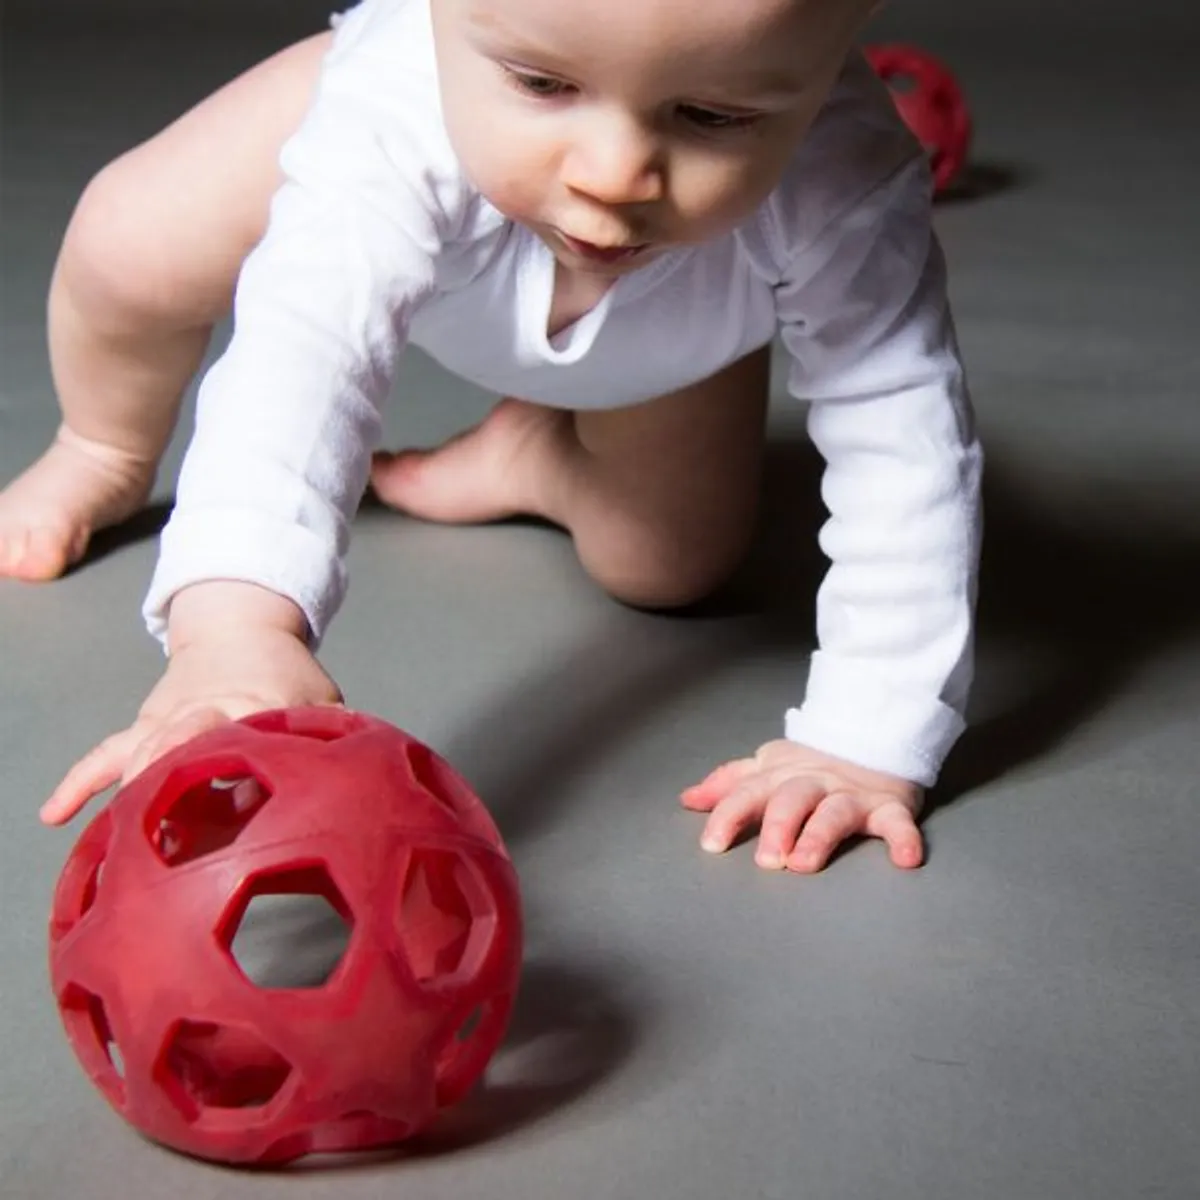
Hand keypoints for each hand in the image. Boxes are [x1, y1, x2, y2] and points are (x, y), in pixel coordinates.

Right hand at [39, 586, 341, 824]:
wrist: (240, 627)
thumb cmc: (287, 676)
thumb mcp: (320, 702)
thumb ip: (328, 745)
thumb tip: (334, 797)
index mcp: (258, 701)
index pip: (251, 730)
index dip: (246, 758)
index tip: (245, 798)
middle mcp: (207, 708)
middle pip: (184, 736)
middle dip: (173, 773)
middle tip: (166, 818)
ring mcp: (169, 717)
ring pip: (142, 748)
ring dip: (132, 788)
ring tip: (123, 837)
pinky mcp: (145, 725)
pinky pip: (106, 754)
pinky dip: (80, 782)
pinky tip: (54, 814)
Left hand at [680, 740, 923, 872]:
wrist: (873, 737)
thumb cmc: (811, 763)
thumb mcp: (767, 767)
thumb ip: (730, 783)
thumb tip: (688, 799)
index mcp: (780, 776)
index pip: (748, 792)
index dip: (729, 816)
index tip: (712, 845)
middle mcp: (814, 784)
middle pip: (791, 800)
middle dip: (777, 827)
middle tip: (767, 860)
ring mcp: (852, 795)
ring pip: (834, 813)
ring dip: (819, 836)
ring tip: (805, 863)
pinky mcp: (890, 807)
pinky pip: (898, 823)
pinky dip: (904, 839)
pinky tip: (905, 860)